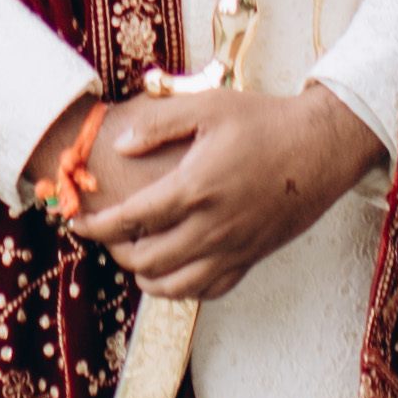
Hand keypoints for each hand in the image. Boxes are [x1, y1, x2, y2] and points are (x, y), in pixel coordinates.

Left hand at [71, 82, 379, 305]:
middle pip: (145, 261)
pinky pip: (208, 291)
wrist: (320, 147)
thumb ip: (159, 124)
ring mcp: (233, 249)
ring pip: (174, 287)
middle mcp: (211, 228)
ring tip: (135, 256)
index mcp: (194, 189)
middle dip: (116, 252)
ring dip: (145, 277)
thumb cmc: (263, 121)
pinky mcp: (250, 258)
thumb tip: (120, 146)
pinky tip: (173, 269)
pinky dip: (182, 288)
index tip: (76, 222)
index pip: (129, 221)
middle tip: (108, 235)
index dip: (95, 226)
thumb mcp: (208, 106)